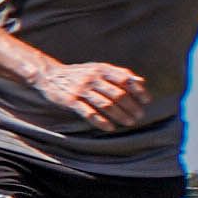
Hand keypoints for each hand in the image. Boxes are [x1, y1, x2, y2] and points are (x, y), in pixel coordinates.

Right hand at [33, 59, 151, 129]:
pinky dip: (101, 122)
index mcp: (101, 69)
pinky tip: (110, 127)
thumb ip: (118, 74)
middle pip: (118, 94)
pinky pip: (89, 113)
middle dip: (131, 106)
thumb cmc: (80, 74)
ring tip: (128, 123)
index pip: (125, 79)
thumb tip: (141, 81)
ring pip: (105, 105)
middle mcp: (92, 77)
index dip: (138, 90)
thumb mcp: (98, 69)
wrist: (50, 76)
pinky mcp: (70, 101)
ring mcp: (81, 89)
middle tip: (139, 116)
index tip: (146, 101)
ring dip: (120, 115)